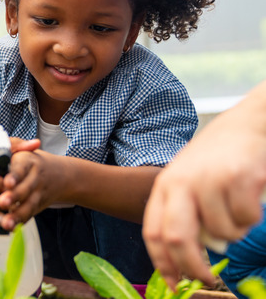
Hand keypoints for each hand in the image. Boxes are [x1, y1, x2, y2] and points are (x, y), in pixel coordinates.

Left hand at [0, 149, 66, 229]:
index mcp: (28, 160)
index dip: (14, 176)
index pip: (21, 168)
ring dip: (17, 214)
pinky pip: (30, 214)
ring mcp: (39, 192)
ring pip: (29, 204)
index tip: (7, 183)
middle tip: (1, 203)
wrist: (57, 173)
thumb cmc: (28, 161)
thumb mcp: (20, 151)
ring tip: (6, 222)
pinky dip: (20, 221)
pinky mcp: (39, 205)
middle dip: (14, 197)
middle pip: (26, 188)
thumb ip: (6, 152)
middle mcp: (36, 177)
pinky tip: (11, 226)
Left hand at [143, 94, 265, 287]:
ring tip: (236, 209)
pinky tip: (249, 195)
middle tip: (206, 278)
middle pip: (178, 238)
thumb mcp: (188, 181)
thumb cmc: (216, 158)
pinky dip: (251, 217)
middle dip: (193, 266)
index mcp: (165, 186)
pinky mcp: (239, 178)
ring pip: (222, 233)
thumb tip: (188, 257)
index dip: (163, 263)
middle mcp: (182, 183)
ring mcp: (210, 180)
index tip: (174, 283)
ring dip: (234, 233)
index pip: (154, 232)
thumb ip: (183, 213)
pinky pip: (246, 219)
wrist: (246, 124)